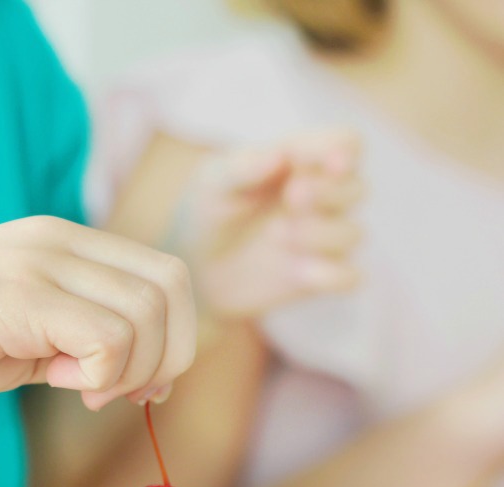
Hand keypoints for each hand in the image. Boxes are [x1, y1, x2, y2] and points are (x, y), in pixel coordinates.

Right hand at [0, 216, 194, 407]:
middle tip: (124, 391)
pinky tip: (61, 382)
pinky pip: (107, 339)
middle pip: (172, 289)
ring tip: (79, 386)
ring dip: (128, 371)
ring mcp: (42, 263)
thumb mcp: (37, 336)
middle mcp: (63, 242)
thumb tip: (154, 378)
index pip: (169, 277)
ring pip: (146, 316)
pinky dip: (101, 375)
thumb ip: (90, 344)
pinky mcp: (21, 295)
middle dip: (168, 356)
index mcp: (71, 245)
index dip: (177, 337)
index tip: (143, 383)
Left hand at [175, 130, 361, 317]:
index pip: (345, 143)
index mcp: (303, 161)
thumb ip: (242, 167)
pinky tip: (301, 272)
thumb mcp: (212, 183)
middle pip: (357, 187)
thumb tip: (280, 155)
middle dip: (330, 192)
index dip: (340, 148)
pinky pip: (349, 278)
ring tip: (279, 234)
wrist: (194, 268)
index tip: (315, 160)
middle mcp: (322, 198)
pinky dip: (333, 275)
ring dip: (323, 233)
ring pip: (354, 234)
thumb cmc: (207, 211)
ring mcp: (322, 239)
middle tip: (292, 197)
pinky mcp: (317, 277)